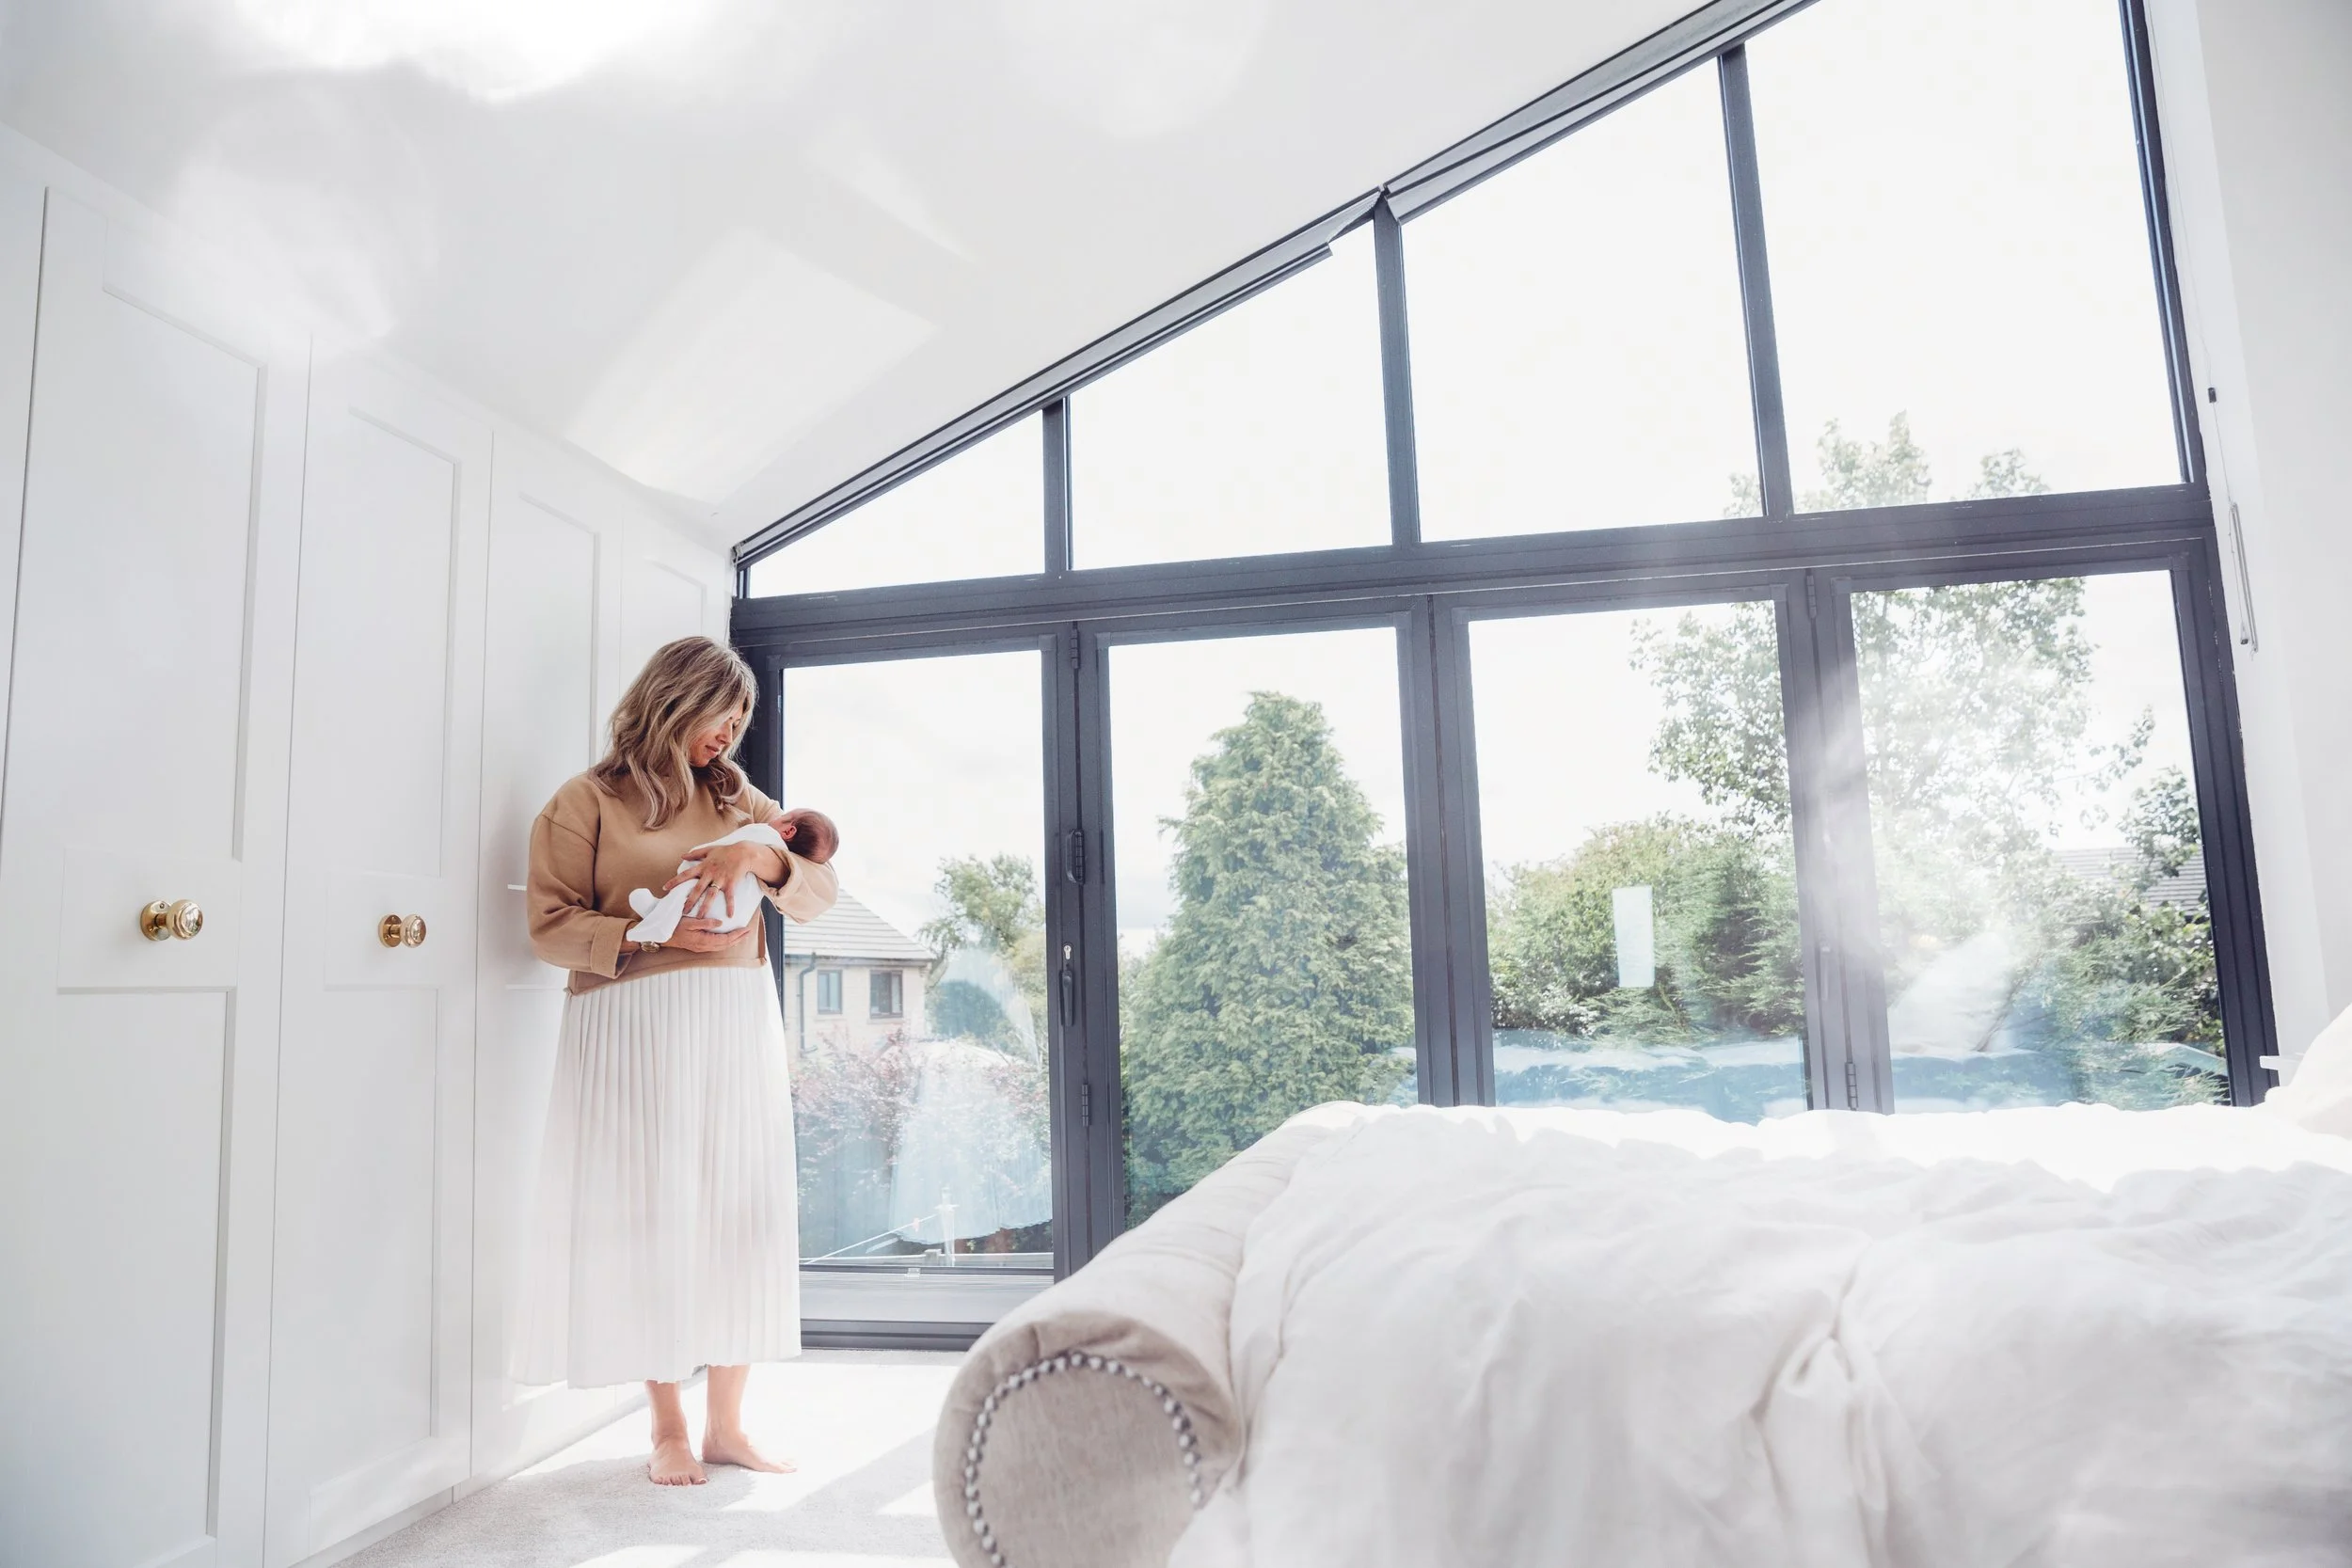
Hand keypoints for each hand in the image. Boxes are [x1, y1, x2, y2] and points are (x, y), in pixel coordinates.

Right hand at [662, 916, 754, 953]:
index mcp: (704, 941)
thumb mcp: (690, 922)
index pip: (726, 939)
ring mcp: (701, 948)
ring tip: (741, 935)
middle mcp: (704, 947)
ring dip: (733, 941)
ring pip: (722, 947)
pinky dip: (725, 942)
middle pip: (726, 945)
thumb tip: (720, 923)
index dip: (737, 935)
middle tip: (748, 932)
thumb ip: (705, 922)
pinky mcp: (698, 947)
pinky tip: (727, 938)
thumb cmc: (674, 927)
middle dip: (739, 939)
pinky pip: (716, 946)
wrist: (662, 936)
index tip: (746, 929)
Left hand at [663, 840, 784, 921]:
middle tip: (682, 911)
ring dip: (705, 907)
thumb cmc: (726, 851)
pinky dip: (730, 906)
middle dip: (689, 900)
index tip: (665, 888)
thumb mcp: (709, 849)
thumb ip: (695, 853)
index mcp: (703, 866)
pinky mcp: (731, 883)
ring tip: (700, 917)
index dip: (675, 881)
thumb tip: (682, 856)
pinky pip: (729, 897)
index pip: (685, 875)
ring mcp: (720, 879)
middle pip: (697, 889)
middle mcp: (710, 873)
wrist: (743, 852)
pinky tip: (729, 915)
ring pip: (711, 895)